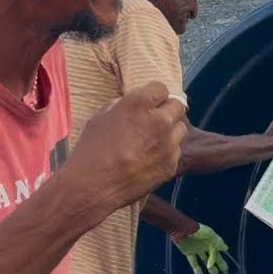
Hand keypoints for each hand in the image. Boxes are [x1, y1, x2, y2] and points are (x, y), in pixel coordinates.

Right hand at [64, 82, 186, 212]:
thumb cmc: (91, 150)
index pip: (161, 88)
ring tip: (152, 141)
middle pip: (177, 106)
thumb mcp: (100, 117)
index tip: (150, 102)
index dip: (154, 95)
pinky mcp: (171, 164)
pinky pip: (176, 151)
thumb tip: (133, 104)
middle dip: (166, 110)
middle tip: (154, 120)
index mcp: (139, 104)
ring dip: (170, 131)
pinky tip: (150, 159)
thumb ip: (122, 106)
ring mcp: (168, 144)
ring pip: (180, 129)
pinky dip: (167, 152)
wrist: (93, 185)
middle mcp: (159, 120)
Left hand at [173, 224, 229, 273]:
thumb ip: (217, 242)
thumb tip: (226, 248)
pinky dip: (196, 268)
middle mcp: (205, 245)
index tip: (225, 268)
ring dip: (210, 267)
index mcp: (211, 240)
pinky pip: (193, 262)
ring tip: (214, 273)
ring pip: (205, 260)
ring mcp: (197, 249)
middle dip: (219, 264)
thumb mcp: (209, 234)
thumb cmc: (196, 230)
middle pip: (213, 257)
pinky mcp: (188, 252)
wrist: (181, 228)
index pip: (217, 252)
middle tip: (225, 272)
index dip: (221, 259)